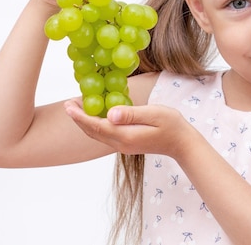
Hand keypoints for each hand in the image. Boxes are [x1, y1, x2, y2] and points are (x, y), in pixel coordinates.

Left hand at [64, 99, 193, 156]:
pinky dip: (96, 125)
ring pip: (98, 134)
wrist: (182, 144)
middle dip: (78, 119)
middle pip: (93, 132)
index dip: (81, 116)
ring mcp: (123, 146)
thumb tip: (110, 113)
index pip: (97, 126)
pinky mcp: (127, 144)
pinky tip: (96, 115)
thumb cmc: (172, 125)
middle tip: (68, 103)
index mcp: (125, 136)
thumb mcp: (154, 114)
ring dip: (86, 122)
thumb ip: (132, 114)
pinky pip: (105, 135)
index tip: (69, 105)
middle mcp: (121, 144)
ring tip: (77, 108)